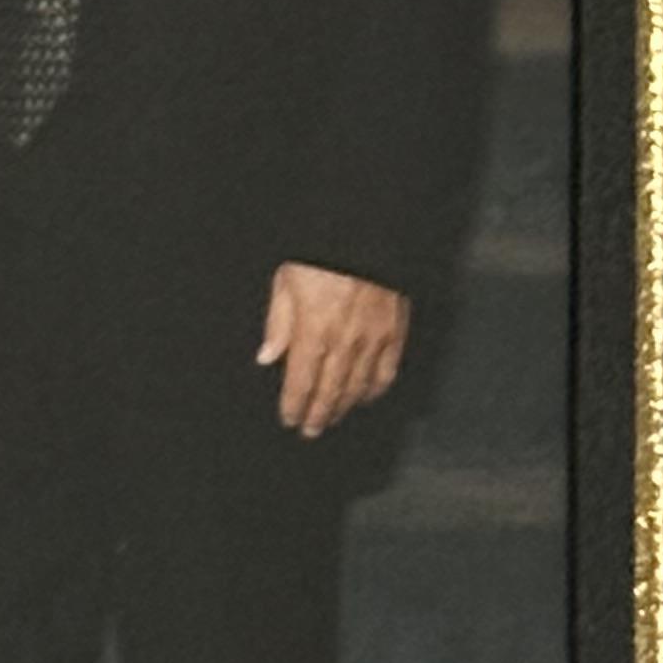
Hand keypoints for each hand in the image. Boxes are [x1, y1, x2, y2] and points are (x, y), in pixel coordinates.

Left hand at [256, 262, 410, 436]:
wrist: (367, 231)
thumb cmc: (321, 253)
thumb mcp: (286, 280)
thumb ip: (278, 323)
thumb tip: (267, 358)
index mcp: (313, 330)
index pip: (301, 382)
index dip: (294, 406)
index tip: (289, 420)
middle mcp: (344, 341)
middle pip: (329, 391)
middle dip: (318, 415)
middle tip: (310, 430)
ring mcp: (373, 339)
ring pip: (358, 387)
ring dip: (343, 407)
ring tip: (332, 418)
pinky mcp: (395, 331)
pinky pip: (387, 371)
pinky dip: (375, 390)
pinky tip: (366, 397)